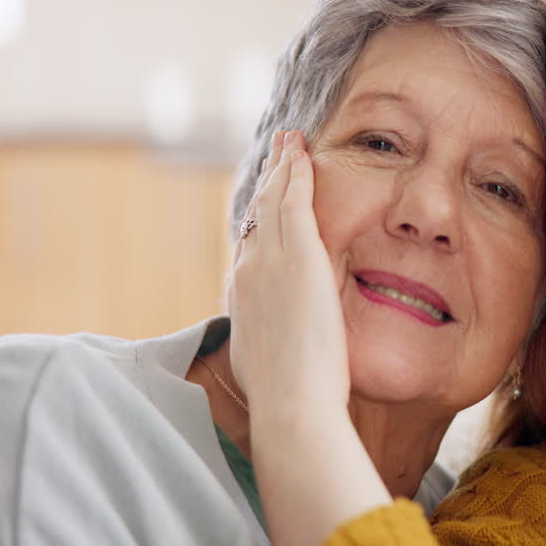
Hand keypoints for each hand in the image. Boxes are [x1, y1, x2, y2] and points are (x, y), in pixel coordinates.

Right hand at [229, 130, 349, 420]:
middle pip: (256, 214)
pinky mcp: (298, 256)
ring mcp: (270, 261)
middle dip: (267, 182)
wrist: (290, 403)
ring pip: (273, 201)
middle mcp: (248, 272)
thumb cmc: (287, 399)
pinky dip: (296, 173)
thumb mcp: (267, 364)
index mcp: (243, 297)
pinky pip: (295, 201)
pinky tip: (302, 152)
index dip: (258, 220)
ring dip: (282, 168)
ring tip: (289, 142)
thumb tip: (276, 342)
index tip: (263, 203)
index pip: (251, 246)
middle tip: (275, 154)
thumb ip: (270, 342)